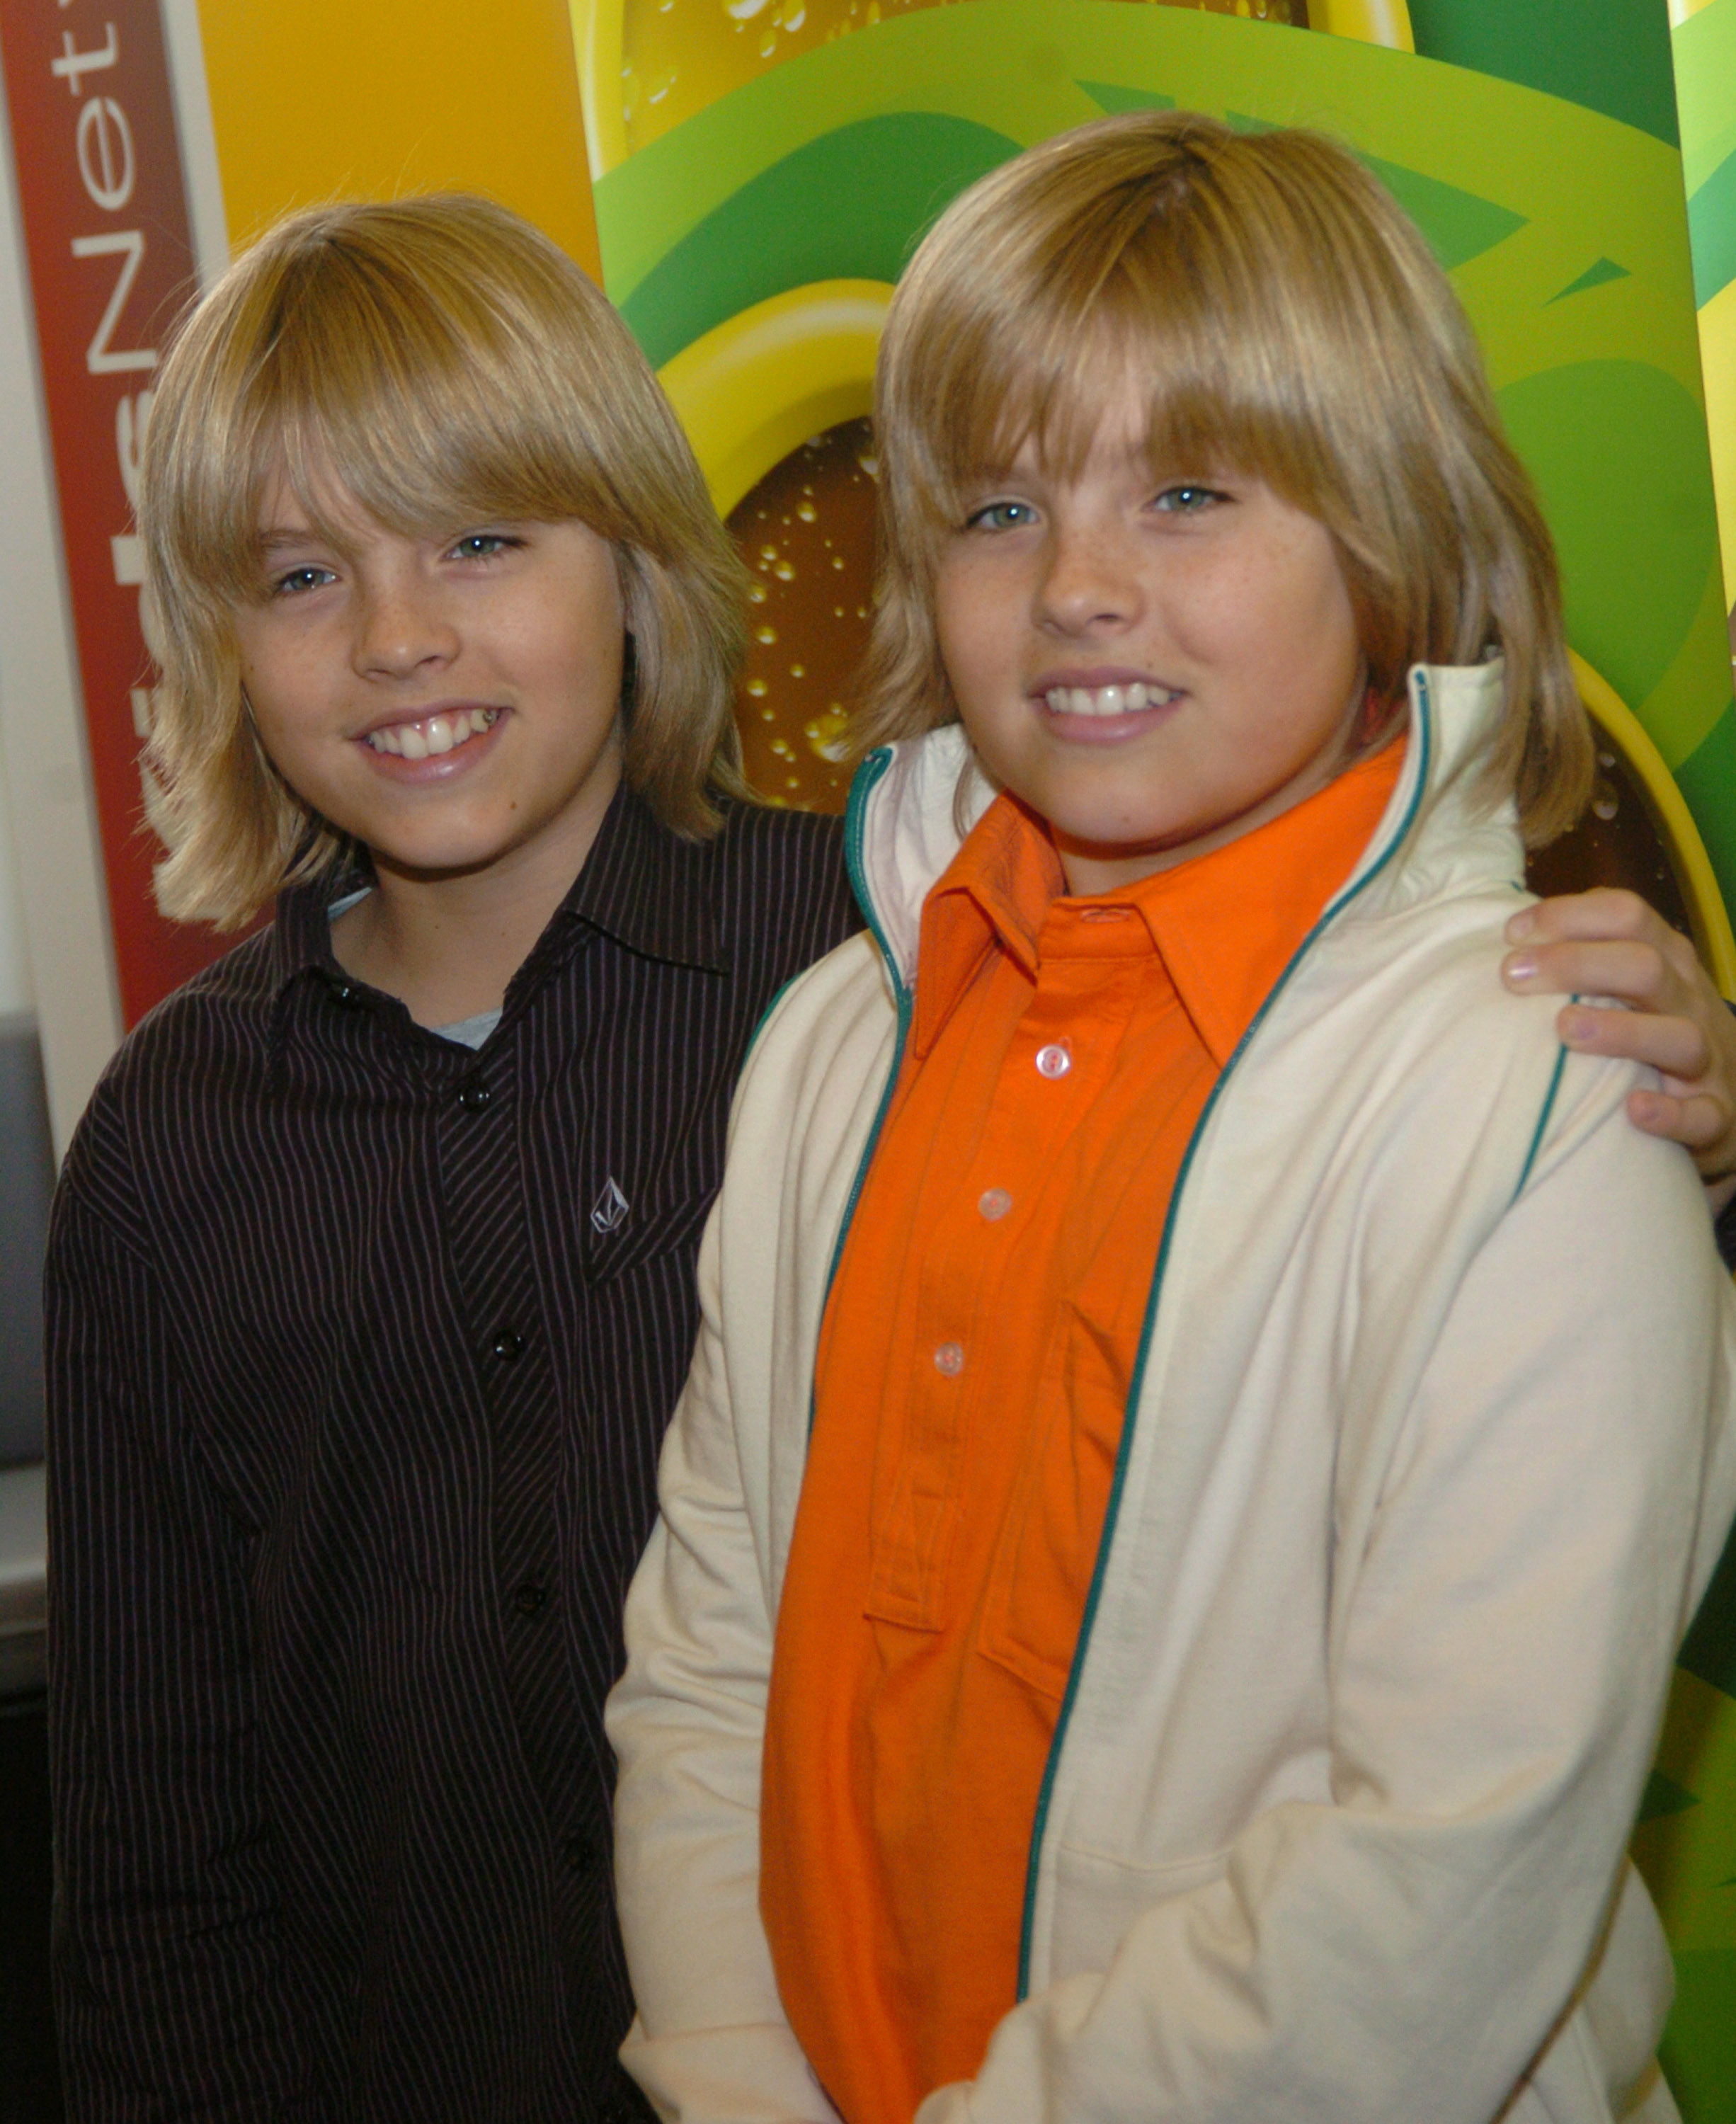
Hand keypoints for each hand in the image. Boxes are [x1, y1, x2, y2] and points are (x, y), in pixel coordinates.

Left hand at [1503, 888, 1735, 1209]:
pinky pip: (1702, 1114)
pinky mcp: (1716, 1115)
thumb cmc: (1656, 1029)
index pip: (1628, 915)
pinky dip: (1671, 1113)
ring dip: (1621, 1031)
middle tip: (1512, 975)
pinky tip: (1633, 1109)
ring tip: (1565, 1028)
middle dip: (1576, 963)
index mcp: (1667, 961)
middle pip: (1645, 967)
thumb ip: (1586, 956)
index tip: (1510, 935)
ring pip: (1679, 1036)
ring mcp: (1708, 1059)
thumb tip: (1510, 933)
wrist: (1731, 1096)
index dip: (1568, 915)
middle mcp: (1689, 1002)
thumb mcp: (1634, 984)